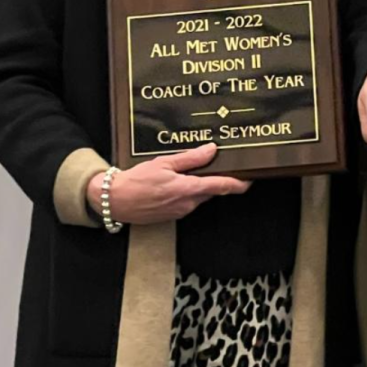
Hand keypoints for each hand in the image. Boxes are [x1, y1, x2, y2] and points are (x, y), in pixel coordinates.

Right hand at [87, 142, 251, 224]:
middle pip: (212, 191)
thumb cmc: (136, 180)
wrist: (115, 201)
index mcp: (187, 189)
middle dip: (218, 180)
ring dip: (201, 185)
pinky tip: (179, 181)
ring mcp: (180, 211)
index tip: (251, 178)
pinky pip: (189, 201)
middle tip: (220, 164)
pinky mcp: (173, 215)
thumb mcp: (164, 163)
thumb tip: (212, 150)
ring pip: (200, 196)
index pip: (222, 187)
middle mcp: (187, 204)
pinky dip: (190, 191)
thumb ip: (190, 158)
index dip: (239, 183)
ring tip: (194, 169)